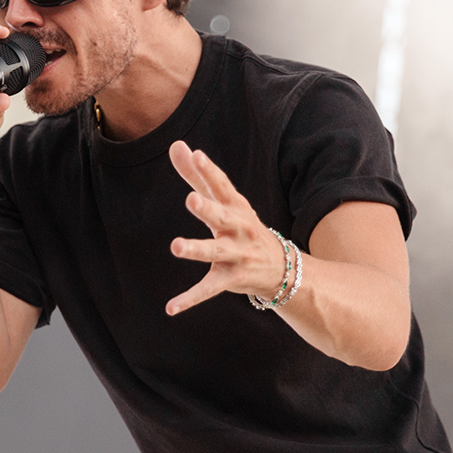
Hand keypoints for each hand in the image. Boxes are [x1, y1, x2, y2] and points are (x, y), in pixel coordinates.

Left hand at [165, 140, 286, 314]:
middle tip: (191, 199)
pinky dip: (189, 299)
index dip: (209, 171)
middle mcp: (238, 229)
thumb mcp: (225, 201)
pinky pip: (208, 289)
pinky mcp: (230, 278)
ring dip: (197, 249)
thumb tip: (176, 145)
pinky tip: (171, 308)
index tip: (197, 155)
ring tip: (176, 247)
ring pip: (215, 252)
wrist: (282, 267)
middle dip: (208, 209)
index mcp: (236, 207)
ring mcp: (236, 254)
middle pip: (222, 217)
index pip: (222, 186)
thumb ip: (196, 176)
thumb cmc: (242, 226)